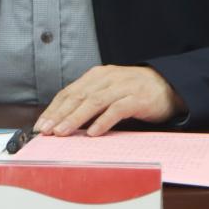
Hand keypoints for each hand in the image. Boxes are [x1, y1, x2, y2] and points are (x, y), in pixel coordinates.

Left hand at [34, 65, 184, 137]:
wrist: (168, 85)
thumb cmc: (134, 92)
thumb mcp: (108, 92)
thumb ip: (89, 102)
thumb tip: (63, 122)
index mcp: (97, 76)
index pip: (69, 92)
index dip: (54, 108)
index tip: (41, 125)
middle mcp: (107, 78)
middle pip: (78, 96)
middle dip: (59, 114)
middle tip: (46, 130)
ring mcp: (123, 87)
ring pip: (94, 102)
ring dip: (76, 118)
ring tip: (63, 132)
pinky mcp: (138, 98)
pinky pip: (117, 109)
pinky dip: (103, 121)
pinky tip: (93, 132)